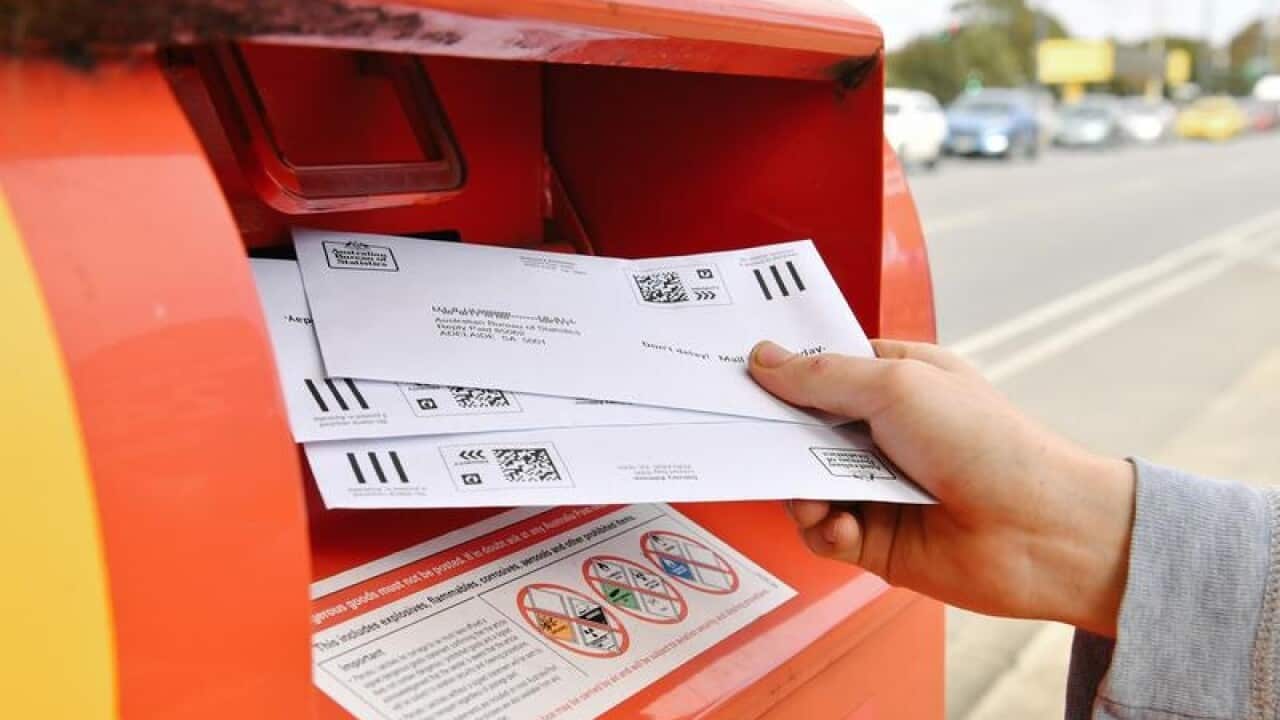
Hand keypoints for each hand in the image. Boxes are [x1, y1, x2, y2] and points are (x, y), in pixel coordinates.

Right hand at [749, 339, 1135, 636]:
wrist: (1041, 532)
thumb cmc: (990, 446)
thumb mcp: (897, 385)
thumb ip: (823, 376)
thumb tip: (765, 361)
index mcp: (895, 380)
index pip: (820, 369)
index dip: (782, 372)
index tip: (742, 374)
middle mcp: (882, 433)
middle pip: (801, 428)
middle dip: (777, 437)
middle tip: (755, 439)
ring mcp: (876, 486)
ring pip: (801, 483)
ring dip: (800, 491)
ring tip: (816, 497)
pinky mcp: (874, 538)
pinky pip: (821, 532)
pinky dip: (824, 530)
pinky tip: (844, 527)